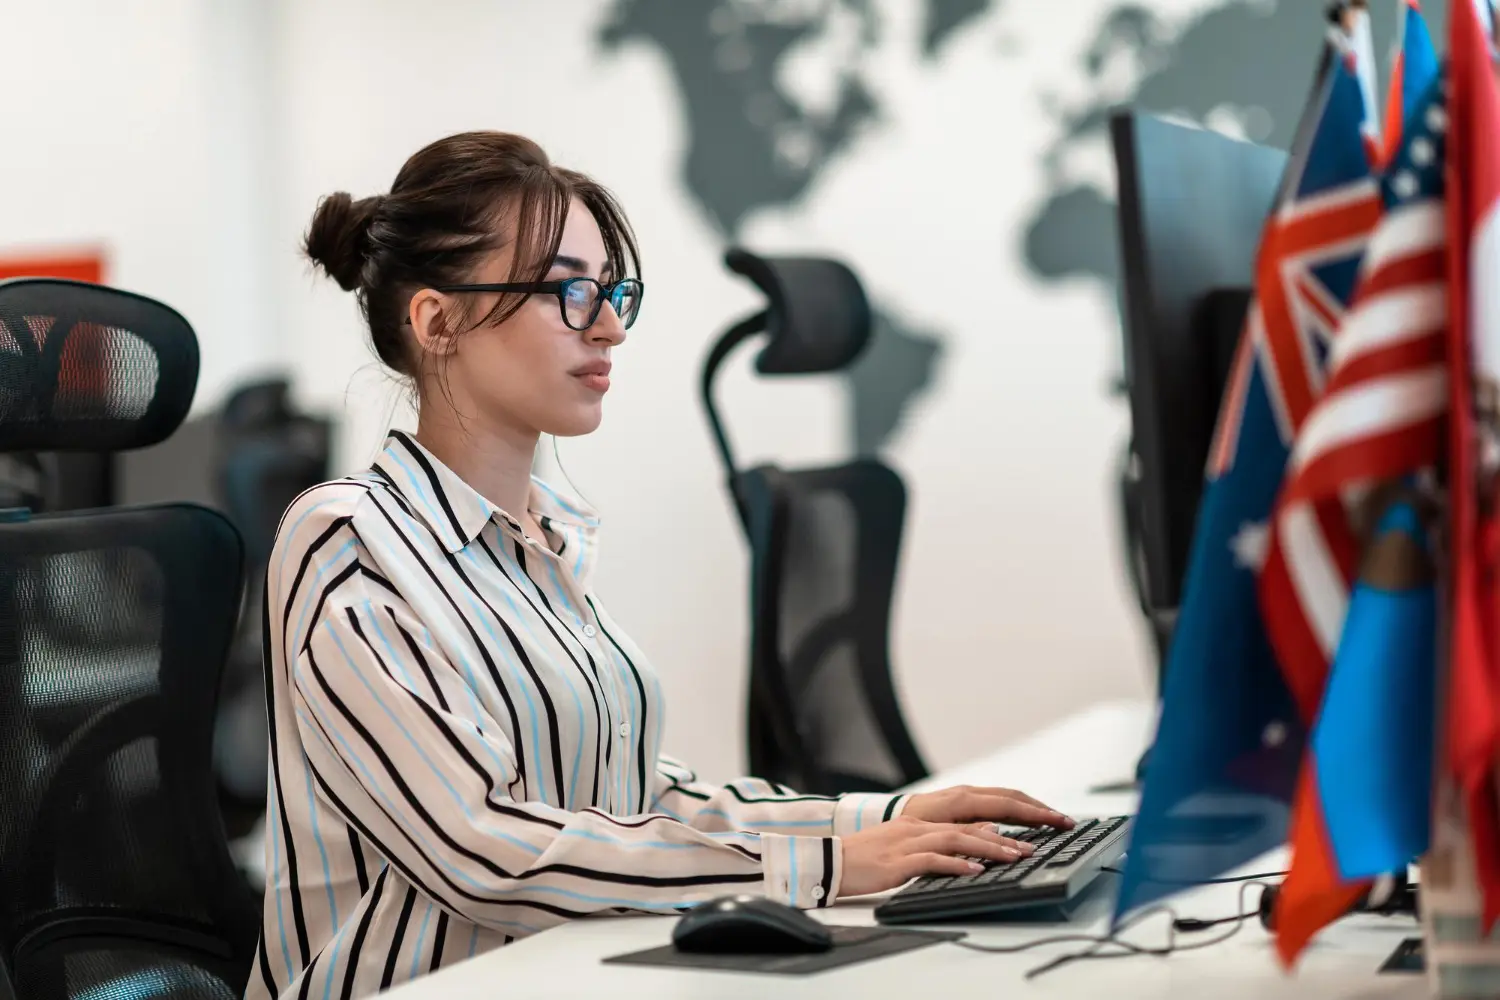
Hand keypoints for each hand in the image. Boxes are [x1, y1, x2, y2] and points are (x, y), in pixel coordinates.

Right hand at [837, 816, 1037, 897]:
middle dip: (1003, 837)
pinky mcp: (898, 861)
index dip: (999, 826)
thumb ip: (934, 844)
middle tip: (1031, 848)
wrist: (829, 861)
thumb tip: (970, 845)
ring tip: (1013, 858)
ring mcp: (907, 842)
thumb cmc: (865, 859)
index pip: (967, 820)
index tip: (1025, 835)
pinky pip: (933, 861)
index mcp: (919, 822)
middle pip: (969, 826)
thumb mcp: (903, 846)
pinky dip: (957, 865)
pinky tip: (975, 871)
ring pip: (957, 839)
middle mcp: (917, 827)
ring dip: (989, 848)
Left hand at [901, 785, 1073, 829]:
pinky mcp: (964, 799)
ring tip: (1054, 820)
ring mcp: (967, 794)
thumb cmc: (910, 825)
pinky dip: (1017, 808)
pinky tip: (1027, 819)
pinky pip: (998, 800)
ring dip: (1032, 807)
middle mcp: (968, 792)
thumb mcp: (939, 832)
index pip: (1011, 805)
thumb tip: (999, 831)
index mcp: (964, 800)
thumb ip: (969, 832)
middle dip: (1042, 809)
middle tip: (1067, 822)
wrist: (887, 813)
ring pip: (1007, 797)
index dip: (1038, 814)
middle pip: (1014, 797)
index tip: (1060, 822)